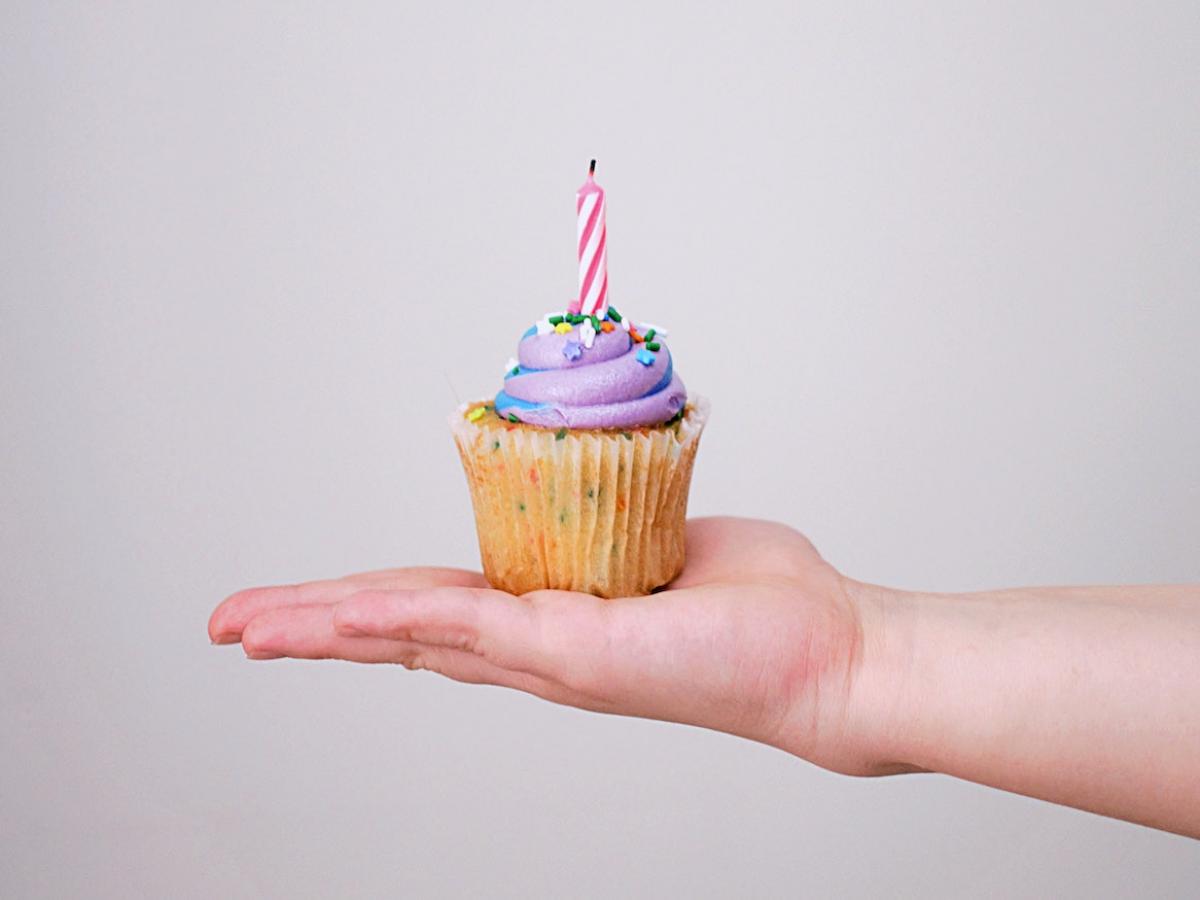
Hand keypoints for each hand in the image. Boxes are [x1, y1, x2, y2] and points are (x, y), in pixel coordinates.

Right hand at [209, 517, 887, 773]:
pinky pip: (463, 627)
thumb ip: (620, 526)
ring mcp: (548, 657)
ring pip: (411, 634)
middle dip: (312, 626)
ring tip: (245, 627)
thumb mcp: (667, 543)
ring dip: (322, 627)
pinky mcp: (572, 654)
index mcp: (555, 617)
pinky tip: (329, 618)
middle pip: (402, 629)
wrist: (826, 656)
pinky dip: (390, 620)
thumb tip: (607, 492)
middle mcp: (538, 648)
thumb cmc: (764, 606)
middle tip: (233, 626)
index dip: (368, 603)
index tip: (313, 601)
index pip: (440, 606)